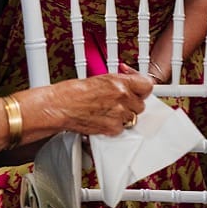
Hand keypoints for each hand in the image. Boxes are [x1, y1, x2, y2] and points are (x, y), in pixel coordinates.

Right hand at [26, 72, 152, 136]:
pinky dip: (115, 126)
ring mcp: (118, 115)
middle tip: (119, 101)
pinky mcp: (112, 128)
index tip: (137, 87)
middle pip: (140, 104)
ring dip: (124, 115)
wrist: (59, 106)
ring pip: (132, 117)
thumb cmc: (71, 92)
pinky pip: (122, 129)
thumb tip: (125, 84)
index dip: (141, 87)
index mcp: (119, 82)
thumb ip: (117, 82)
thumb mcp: (98, 78)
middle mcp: (122, 98)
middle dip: (131, 103)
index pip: (147, 85)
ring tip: (109, 111)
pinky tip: (104, 119)